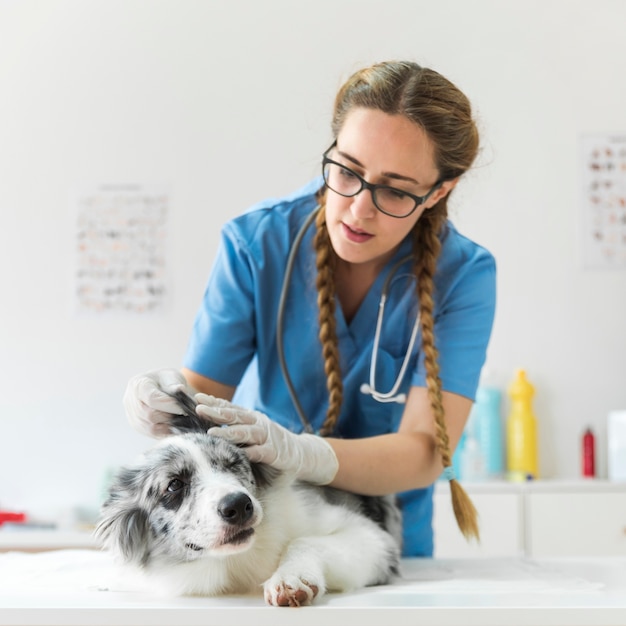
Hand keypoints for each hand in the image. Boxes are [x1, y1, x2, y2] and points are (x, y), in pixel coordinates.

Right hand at [123, 369, 192, 437]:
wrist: (159, 386)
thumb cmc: (166, 380)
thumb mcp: (172, 375)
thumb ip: (174, 383)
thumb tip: (180, 390)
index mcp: (138, 385)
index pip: (152, 398)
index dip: (169, 405)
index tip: (184, 408)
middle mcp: (130, 401)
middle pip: (150, 415)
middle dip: (169, 416)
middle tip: (183, 413)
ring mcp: (132, 416)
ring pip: (151, 428)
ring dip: (168, 425)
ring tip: (179, 418)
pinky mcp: (137, 426)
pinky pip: (152, 434)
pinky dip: (166, 431)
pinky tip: (174, 424)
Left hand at [195, 394, 338, 484]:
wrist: (300, 454)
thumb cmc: (268, 446)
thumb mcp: (250, 436)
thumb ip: (233, 433)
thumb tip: (204, 430)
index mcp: (249, 418)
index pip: (229, 407)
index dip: (214, 402)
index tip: (197, 398)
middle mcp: (257, 423)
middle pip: (234, 416)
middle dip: (216, 412)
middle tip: (199, 409)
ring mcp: (266, 437)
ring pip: (245, 432)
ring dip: (228, 432)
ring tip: (212, 432)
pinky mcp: (274, 452)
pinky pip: (260, 452)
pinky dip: (250, 452)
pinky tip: (239, 453)